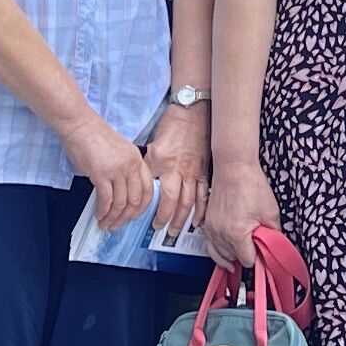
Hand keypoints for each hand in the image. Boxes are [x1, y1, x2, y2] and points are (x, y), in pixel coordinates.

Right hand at [63, 108, 155, 234]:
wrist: (79, 125)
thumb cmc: (94, 136)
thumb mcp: (119, 151)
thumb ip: (124, 169)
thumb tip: (121, 193)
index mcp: (137, 159)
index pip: (148, 189)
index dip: (141, 207)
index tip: (132, 216)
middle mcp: (131, 165)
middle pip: (136, 199)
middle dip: (127, 217)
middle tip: (117, 224)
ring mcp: (117, 170)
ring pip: (121, 203)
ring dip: (113, 218)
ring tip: (105, 224)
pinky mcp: (101, 174)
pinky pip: (106, 200)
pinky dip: (103, 211)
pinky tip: (98, 216)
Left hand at [145, 100, 209, 247]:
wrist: (192, 114)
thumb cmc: (171, 127)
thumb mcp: (153, 145)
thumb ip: (149, 166)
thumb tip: (141, 183)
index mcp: (163, 164)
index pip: (158, 193)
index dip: (154, 209)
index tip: (148, 219)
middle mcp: (179, 171)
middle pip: (174, 202)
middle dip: (167, 219)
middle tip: (160, 230)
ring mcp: (193, 173)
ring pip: (189, 202)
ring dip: (183, 219)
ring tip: (176, 231)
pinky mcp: (204, 172)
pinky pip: (204, 195)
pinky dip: (202, 209)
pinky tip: (198, 220)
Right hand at [202, 155, 277, 262]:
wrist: (233, 166)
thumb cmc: (250, 184)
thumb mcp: (270, 211)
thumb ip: (273, 234)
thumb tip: (273, 247)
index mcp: (237, 234)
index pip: (247, 260)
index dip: (257, 258)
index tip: (263, 255)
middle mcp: (220, 234)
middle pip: (233, 259)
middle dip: (244, 257)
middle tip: (255, 251)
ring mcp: (211, 228)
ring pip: (219, 255)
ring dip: (230, 257)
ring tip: (241, 257)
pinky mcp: (207, 222)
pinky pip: (209, 245)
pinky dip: (218, 251)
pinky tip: (225, 252)